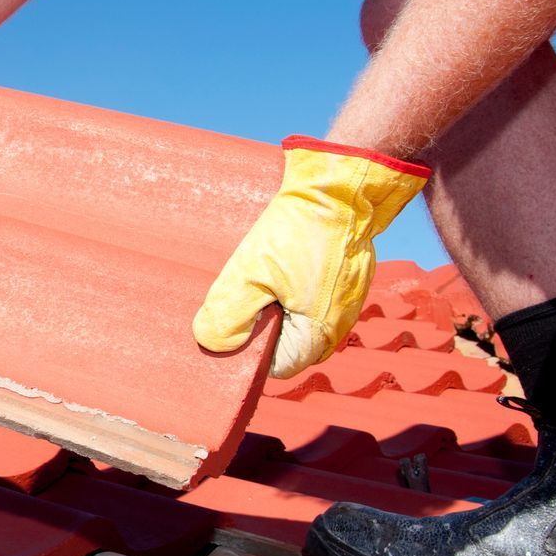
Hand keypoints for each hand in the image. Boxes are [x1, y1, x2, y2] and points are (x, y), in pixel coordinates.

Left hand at [195, 136, 429, 377]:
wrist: (340, 188)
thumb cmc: (299, 231)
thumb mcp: (252, 273)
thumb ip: (230, 314)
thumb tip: (213, 344)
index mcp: (319, 333)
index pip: (276, 367)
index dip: (248, 353)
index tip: (227, 328)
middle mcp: (337, 324)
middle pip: (286, 344)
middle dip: (257, 328)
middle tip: (233, 299)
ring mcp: (342, 301)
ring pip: (295, 318)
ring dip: (271, 305)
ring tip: (250, 280)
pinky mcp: (342, 280)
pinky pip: (307, 297)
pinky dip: (286, 289)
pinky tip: (270, 269)